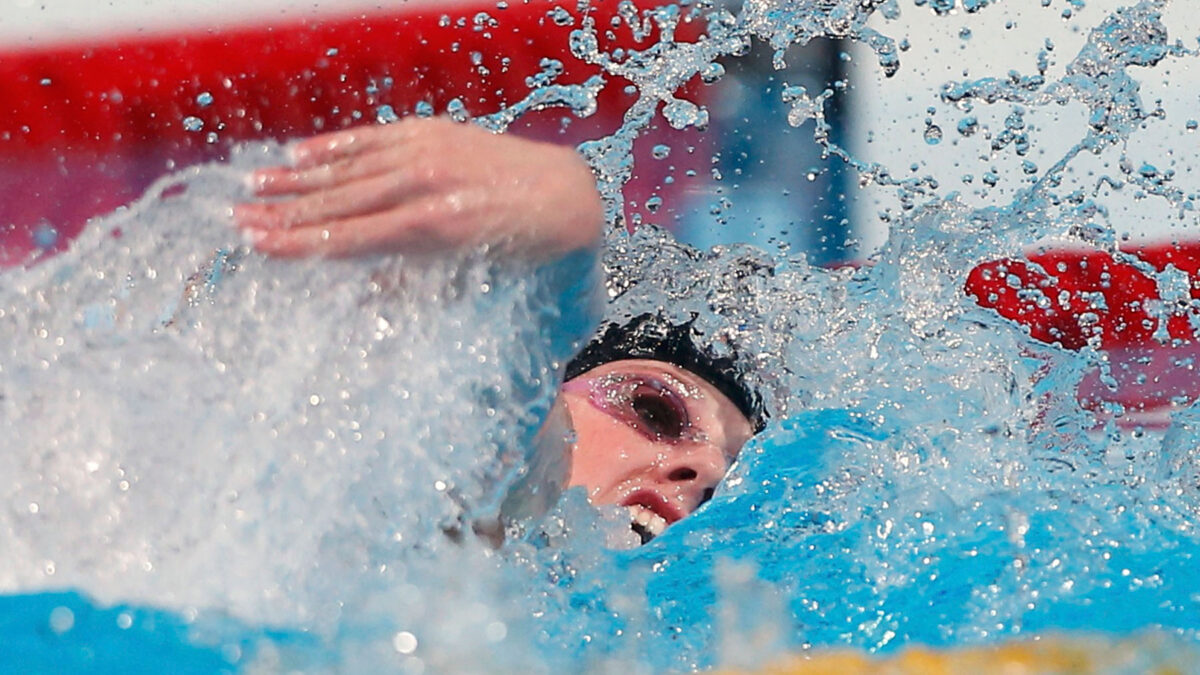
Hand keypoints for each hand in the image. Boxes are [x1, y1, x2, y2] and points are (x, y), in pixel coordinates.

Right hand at [234, 118, 604, 258]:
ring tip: (254, 184)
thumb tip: (365, 292)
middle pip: (339, 201)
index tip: (259, 246)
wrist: (563, 194)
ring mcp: (427, 152)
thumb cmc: (521, 249)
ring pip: (350, 167)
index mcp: (434, 228)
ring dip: (298, 177)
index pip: (352, 237)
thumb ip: (418, 282)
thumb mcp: (474, 278)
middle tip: (238, 219)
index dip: (302, 243)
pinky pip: (373, 138)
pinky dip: (336, 146)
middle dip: (286, 211)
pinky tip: (301, 153)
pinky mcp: (432, 132)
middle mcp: (424, 185)